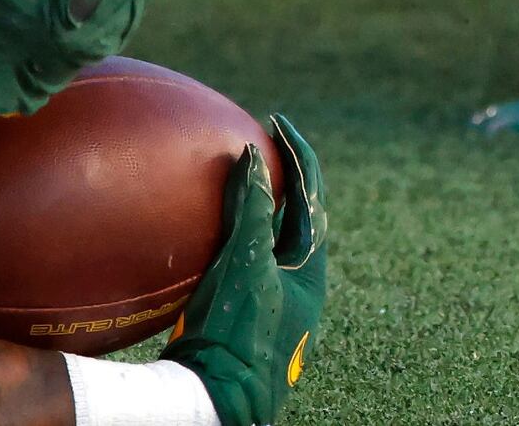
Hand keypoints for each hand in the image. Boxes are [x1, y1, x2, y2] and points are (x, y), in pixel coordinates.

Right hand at [165, 115, 325, 423]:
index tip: (276, 122)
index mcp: (311, 271)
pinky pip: (249, 256)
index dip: (298, 155)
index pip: (312, 197)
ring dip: (261, 202)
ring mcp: (274, 300)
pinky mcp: (248, 312)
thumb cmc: (236, 333)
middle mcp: (299, 284)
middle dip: (284, 176)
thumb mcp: (245, 265)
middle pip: (299, 215)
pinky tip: (206, 227)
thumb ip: (252, 211)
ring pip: (274, 237)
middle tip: (262, 143)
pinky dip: (236, 230)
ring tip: (239, 173)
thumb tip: (254, 156)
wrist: (215, 397)